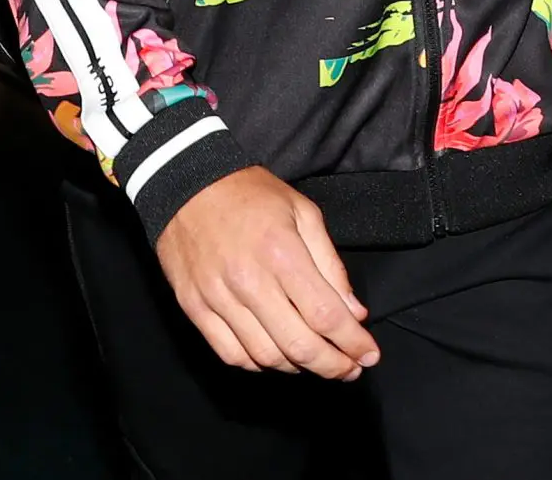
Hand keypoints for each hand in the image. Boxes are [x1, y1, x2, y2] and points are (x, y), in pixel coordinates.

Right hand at [153, 167, 379, 379]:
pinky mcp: (195, 307)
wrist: (184, 182)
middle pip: (299, 346)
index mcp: (282, 253)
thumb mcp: (302, 212)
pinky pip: (230, 354)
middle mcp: (249, 281)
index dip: (353, 344)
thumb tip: (354, 312)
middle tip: (348, 369)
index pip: (326, 316)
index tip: (368, 355)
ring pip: (266, 357)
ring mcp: (218, 297)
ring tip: (313, 360)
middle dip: (332, 366)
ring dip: (297, 368)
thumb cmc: (248, 194)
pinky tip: (273, 354)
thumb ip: (330, 264)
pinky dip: (257, 364)